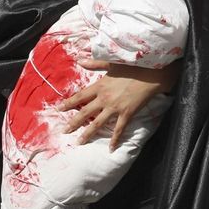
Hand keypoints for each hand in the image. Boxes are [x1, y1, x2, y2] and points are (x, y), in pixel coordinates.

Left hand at [58, 62, 180, 147]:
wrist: (150, 73)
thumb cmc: (131, 66)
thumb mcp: (111, 63)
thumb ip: (94, 64)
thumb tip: (79, 60)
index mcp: (100, 86)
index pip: (80, 96)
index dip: (68, 104)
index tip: (58, 110)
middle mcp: (104, 98)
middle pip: (85, 112)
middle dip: (73, 122)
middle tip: (64, 131)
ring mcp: (115, 107)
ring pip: (98, 123)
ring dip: (88, 133)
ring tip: (79, 142)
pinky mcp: (127, 113)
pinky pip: (119, 129)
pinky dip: (114, 139)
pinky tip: (110, 148)